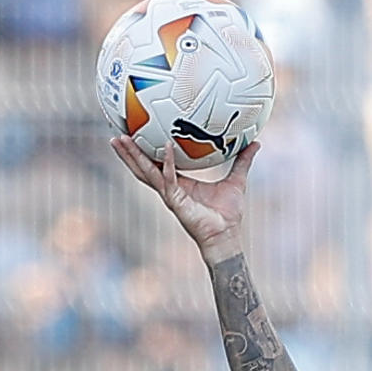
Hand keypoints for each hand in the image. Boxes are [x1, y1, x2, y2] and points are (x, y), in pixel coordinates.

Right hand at [111, 134, 257, 262]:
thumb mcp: (236, 180)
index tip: (135, 134)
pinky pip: (169, 178)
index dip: (145, 151)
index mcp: (180, 184)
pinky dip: (166, 162)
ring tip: (119, 139)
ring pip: (146, 172)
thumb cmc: (228, 214)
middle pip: (143, 167)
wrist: (226, 236)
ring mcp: (170, 195)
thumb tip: (255, 142)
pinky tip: (164, 145)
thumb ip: (242, 161)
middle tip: (116, 133)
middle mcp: (170, 189)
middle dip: (129, 152)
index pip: (157, 164)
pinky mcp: (176, 201)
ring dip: (132, 156)